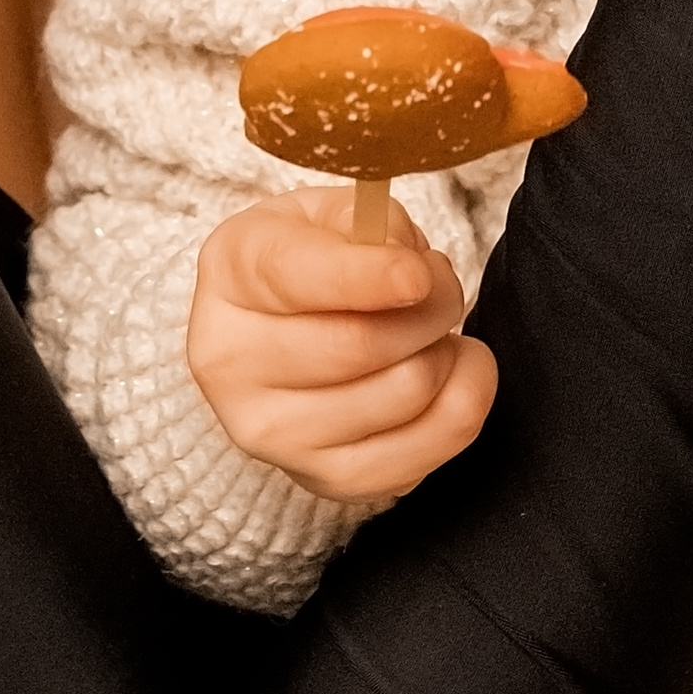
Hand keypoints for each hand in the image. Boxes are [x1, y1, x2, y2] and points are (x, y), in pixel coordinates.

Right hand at [188, 188, 496, 504]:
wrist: (275, 338)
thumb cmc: (310, 262)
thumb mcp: (326, 214)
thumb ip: (371, 224)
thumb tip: (413, 273)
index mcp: (231, 272)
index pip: (296, 278)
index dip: (367, 277)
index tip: (418, 274)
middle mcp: (233, 362)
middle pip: (361, 343)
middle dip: (431, 305)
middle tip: (439, 283)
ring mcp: (274, 433)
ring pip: (403, 394)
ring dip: (445, 351)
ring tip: (432, 327)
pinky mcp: (324, 479)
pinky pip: (424, 452)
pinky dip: (461, 403)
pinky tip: (452, 370)